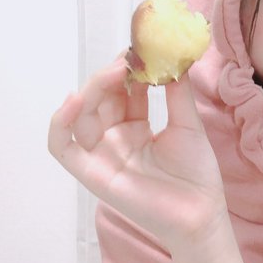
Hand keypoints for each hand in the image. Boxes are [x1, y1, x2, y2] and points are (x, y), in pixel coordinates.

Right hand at [48, 57, 226, 252]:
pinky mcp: (91, 173)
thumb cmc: (197, 174)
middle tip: (128, 58)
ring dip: (93, 90)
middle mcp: (115, 138)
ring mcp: (101, 155)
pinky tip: (75, 100)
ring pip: (82, 115)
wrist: (201, 213)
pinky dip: (61, 122)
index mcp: (136, 127)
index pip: (123, 91)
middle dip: (111, 76)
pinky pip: (62, 146)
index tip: (140, 49)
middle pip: (100, 99)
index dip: (128, 70)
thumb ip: (177, 93)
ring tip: (115, 72)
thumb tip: (175, 58)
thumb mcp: (188, 126)